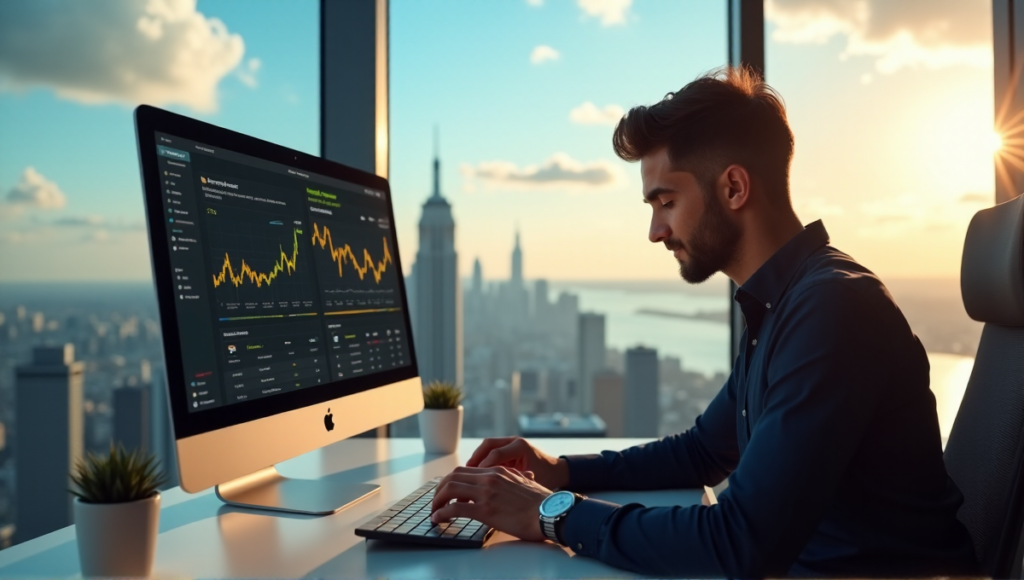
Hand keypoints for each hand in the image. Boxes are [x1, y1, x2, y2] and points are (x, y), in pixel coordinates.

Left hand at [430, 466, 552, 541]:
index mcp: (498, 471)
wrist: (551, 513)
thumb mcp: (527, 482)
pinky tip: (438, 519)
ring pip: (450, 489)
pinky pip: (455, 509)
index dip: (451, 480)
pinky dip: (442, 513)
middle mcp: (490, 478)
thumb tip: (524, 477)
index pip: (465, 470)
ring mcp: (486, 493)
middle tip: (437, 501)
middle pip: (453, 476)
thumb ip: (519, 478)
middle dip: (440, 489)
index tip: (447, 491)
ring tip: (435, 511)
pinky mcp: (485, 510)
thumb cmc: (542, 502)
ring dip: (437, 500)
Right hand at [466, 437, 569, 490]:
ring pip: (487, 446)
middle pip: (487, 445)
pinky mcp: (509, 449)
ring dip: (476, 460)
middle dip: (475, 459)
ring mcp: (511, 443)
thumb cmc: (548, 480)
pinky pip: (491, 451)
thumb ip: (514, 484)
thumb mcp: (530, 484)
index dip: (483, 468)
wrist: (559, 472)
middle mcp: (515, 441)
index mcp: (521, 448)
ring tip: (467, 475)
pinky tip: (477, 475)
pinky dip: (483, 461)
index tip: (474, 482)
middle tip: (464, 474)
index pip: (496, 454)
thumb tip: (495, 492)